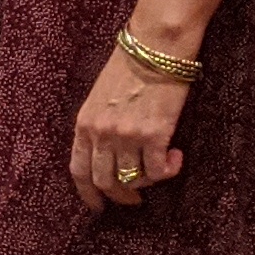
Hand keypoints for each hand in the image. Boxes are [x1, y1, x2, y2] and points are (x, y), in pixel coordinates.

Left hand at [71, 50, 188, 211]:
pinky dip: (169, 171)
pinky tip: (176, 157)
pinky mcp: (154, 134)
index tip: (98, 206)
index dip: (88, 194)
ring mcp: (126, 135)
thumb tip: (107, 155)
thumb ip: (98, 126)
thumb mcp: (99, 98)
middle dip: (120, 196)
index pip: (79, 170)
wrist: (154, 47)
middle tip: (135, 199)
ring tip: (160, 168)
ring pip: (133, 179)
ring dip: (149, 181)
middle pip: (104, 182)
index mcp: (84, 124)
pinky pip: (158, 171)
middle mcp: (101, 133)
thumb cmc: (130, 68)